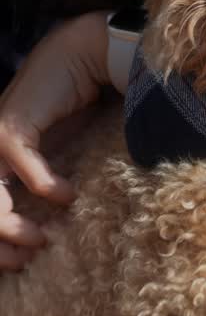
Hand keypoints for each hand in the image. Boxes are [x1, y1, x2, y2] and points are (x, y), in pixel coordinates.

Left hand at [0, 13, 109, 271]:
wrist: (87, 54)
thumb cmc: (78, 98)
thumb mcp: (62, 149)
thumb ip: (53, 177)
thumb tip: (64, 220)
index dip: (2, 239)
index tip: (25, 261)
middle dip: (1, 242)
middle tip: (27, 260)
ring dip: (12, 226)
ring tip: (41, 240)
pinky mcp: (13, 125)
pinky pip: (24, 168)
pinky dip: (45, 186)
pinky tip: (67, 195)